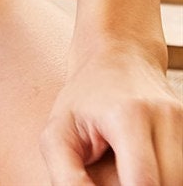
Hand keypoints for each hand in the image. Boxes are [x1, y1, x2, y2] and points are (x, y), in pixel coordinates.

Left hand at [40, 41, 181, 184]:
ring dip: (160, 184)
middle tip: (115, 180)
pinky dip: (169, 177)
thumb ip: (66, 175)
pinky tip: (149, 172)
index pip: (144, 182)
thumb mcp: (58, 132)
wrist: (119, 56)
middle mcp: (165, 116)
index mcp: (128, 115)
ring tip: (130, 174)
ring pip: (181, 179)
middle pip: (169, 184)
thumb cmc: (85, 97)